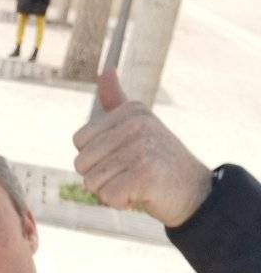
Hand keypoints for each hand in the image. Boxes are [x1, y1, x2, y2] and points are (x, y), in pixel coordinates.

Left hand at [72, 69, 212, 227]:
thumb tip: (105, 70)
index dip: (94, 160)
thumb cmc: (158, 162)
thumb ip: (115, 104)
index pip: (79, 141)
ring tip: (135, 184)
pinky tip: (140, 195)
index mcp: (130, 110)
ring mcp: (142, 146)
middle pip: (81, 163)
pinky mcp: (145, 172)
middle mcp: (136, 124)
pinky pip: (108, 196)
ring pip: (92, 182)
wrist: (194, 191)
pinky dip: (120, 203)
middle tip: (128, 175)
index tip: (121, 160)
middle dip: (99, 178)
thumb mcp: (137, 127)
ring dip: (110, 192)